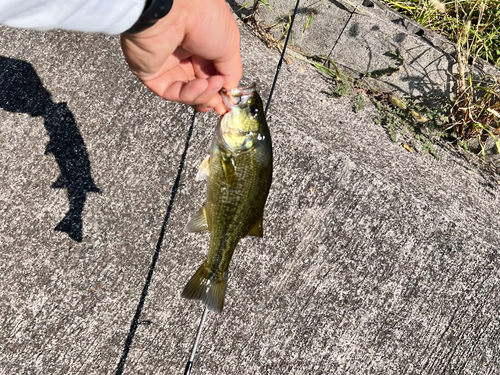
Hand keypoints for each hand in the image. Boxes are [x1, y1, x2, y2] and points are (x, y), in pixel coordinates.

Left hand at [120, 0, 241, 113]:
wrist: (174, 7)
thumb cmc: (204, 16)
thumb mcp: (229, 45)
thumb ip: (231, 72)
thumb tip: (229, 90)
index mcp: (200, 43)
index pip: (210, 73)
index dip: (220, 89)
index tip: (229, 102)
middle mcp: (182, 53)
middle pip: (198, 86)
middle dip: (211, 96)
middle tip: (221, 102)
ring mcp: (165, 63)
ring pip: (185, 93)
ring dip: (202, 95)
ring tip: (212, 87)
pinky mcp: (150, 73)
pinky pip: (170, 91)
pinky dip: (188, 94)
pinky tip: (201, 86)